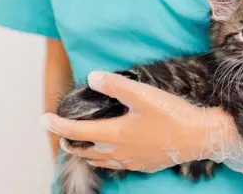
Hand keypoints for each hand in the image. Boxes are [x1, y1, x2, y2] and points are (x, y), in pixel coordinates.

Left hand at [40, 71, 242, 174]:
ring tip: (84, 142)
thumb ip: (115, 84)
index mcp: (114, 134)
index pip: (76, 131)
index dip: (57, 125)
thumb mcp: (143, 94)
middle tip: (64, 130)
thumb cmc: (172, 115)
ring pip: (99, 160)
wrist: (199, 136)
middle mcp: (118, 152)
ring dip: (86, 151)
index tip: (44, 119)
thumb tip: (93, 77)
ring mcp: (131, 161)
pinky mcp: (143, 164)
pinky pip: (116, 164)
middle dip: (69, 140)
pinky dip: (105, 157)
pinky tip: (114, 150)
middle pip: (84, 150)